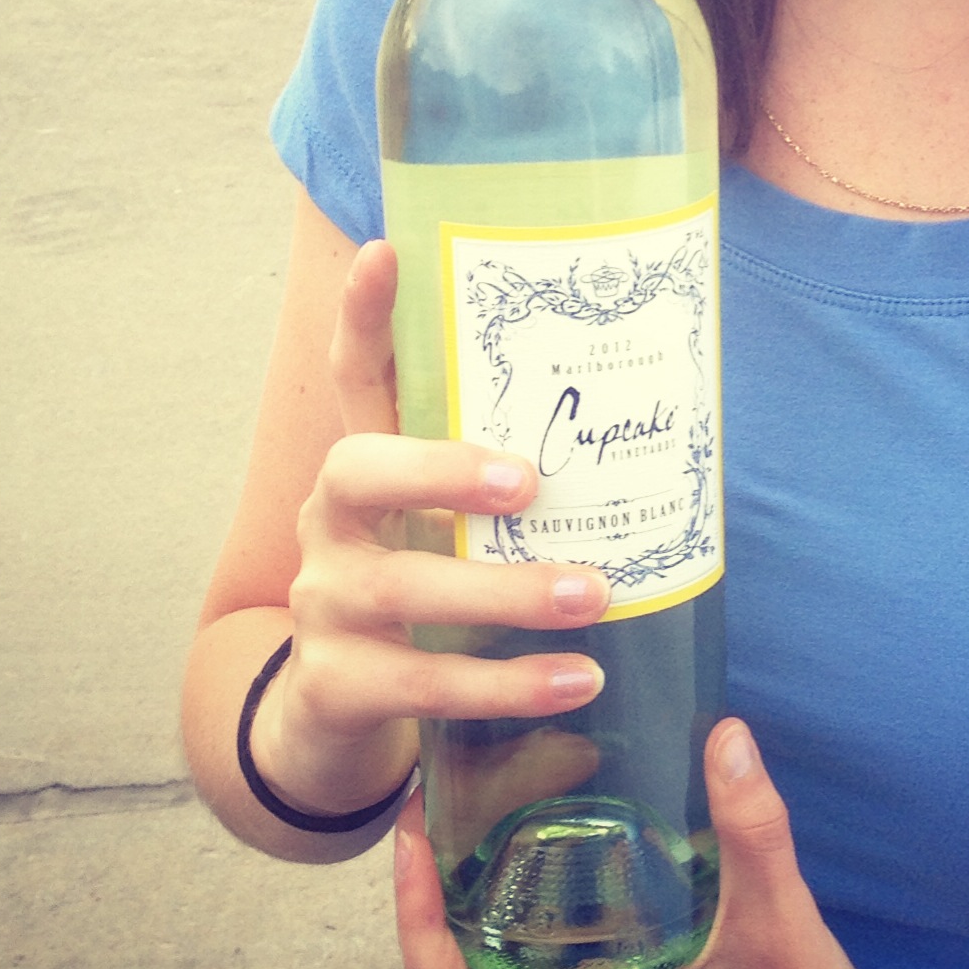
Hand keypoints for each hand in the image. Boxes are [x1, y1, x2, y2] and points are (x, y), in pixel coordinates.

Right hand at [249, 240, 613, 822]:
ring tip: (596, 595)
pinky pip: (423, 684)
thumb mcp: (451, 527)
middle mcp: (329, 523)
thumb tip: (646, 416)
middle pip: (359, 472)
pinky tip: (578, 680)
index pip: (355, 377)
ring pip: (405, 588)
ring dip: (509, 594)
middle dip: (444, 470)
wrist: (339, 716)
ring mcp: (323, 604)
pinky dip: (508, 684)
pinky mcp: (336, 687)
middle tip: (531, 479)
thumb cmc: (425, 592)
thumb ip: (510, 477)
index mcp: (364, 468)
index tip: (385, 251)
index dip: (364, 317)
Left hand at [397, 719, 863, 968]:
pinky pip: (538, 960)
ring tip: (477, 807)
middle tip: (439, 795)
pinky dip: (521, 912)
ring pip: (498, 961)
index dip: (421, 925)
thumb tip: (726, 736)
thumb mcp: (778, 926)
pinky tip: (542, 847)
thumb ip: (753, 837)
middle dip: (436, 891)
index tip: (412, 840)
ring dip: (475, 897)